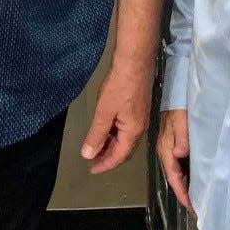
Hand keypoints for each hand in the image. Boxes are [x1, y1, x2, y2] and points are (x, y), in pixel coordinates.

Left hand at [80, 57, 152, 174]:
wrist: (135, 61)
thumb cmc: (120, 86)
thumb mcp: (104, 111)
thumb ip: (96, 134)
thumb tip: (88, 155)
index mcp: (133, 131)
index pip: (119, 156)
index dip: (105, 164)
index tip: (91, 169)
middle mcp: (140, 127)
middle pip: (124, 149)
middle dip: (109, 156)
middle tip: (93, 160)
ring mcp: (141, 116)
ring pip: (125, 138)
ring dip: (111, 144)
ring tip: (96, 146)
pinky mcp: (139, 107)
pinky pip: (127, 128)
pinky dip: (115, 133)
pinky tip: (106, 128)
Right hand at [157, 108, 194, 215]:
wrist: (176, 90)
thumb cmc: (179, 106)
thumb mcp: (181, 122)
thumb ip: (182, 140)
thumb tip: (181, 157)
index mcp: (166, 149)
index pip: (174, 177)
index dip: (182, 194)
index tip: (192, 208)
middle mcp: (167, 149)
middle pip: (175, 176)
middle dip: (184, 192)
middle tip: (197, 206)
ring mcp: (171, 145)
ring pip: (178, 169)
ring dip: (186, 183)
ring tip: (198, 195)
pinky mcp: (176, 140)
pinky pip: (182, 161)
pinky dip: (188, 171)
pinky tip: (196, 174)